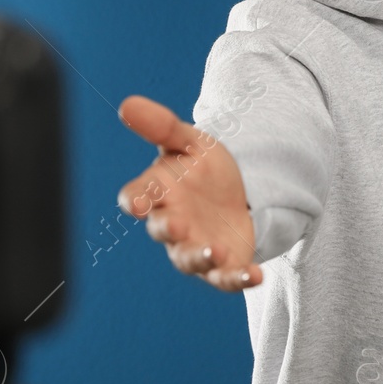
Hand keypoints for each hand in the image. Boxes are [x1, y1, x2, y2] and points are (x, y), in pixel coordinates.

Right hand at [115, 94, 260, 291]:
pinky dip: (238, 279)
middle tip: (179, 225)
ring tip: (214, 252)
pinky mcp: (222, 266)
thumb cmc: (202, 168)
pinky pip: (226, 278)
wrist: (239, 193)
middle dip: (169, 229)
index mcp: (159, 192)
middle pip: (162, 230)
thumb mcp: (189, 141)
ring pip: (189, 260)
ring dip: (199, 257)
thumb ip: (162, 126)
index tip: (134, 202)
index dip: (134, 199)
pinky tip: (256, 275)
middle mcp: (172, 223)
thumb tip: (127, 104)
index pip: (137, 195)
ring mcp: (195, 247)